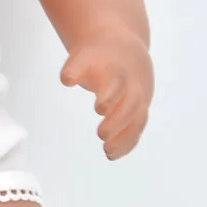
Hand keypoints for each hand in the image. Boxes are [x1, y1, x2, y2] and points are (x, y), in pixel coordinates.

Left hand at [60, 34, 153, 159]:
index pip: (118, 84)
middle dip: (118, 120)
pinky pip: (137, 128)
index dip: (111, 96)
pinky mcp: (140, 110)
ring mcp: (139, 99)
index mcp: (118, 71)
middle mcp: (132, 86)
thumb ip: (74, 68)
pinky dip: (127, 143)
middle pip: (132, 104)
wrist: (123, 51)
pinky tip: (112, 155)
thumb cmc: (98, 59)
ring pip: (138, 119)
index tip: (99, 109)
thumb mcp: (83, 58)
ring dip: (124, 137)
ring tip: (108, 152)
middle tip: (101, 134)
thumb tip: (67, 80)